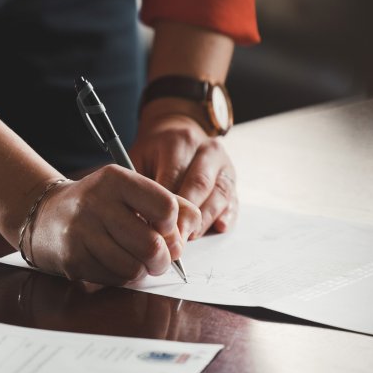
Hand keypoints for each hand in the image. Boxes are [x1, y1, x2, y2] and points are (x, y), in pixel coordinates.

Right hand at [28, 166, 201, 284]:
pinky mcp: (73, 259)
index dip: (173, 226)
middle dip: (163, 259)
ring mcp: (81, 232)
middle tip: (159, 258)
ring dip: (143, 270)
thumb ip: (169, 203)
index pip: (165, 207)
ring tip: (137, 260)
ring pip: (134, 268)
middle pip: (152, 245)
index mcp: (116, 179)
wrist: (46, 215)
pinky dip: (123, 277)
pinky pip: (115, 279)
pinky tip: (115, 263)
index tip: (165, 229)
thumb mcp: (131, 190)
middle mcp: (96, 203)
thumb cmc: (99, 204)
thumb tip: (191, 229)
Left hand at [131, 104, 238, 235]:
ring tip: (189, 237)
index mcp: (180, 141)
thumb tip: (140, 220)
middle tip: (174, 240)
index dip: (165, 205)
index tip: (154, 228)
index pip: (174, 176)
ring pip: (219, 194)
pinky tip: (218, 227)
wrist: (177, 133)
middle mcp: (207, 150)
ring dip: (205, 220)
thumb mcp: (138, 159)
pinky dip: (227, 216)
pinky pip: (233, 200)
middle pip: (199, 185)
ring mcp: (224, 164)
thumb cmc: (154, 153)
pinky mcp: (232, 179)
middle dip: (186, 216)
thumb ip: (139, 185)